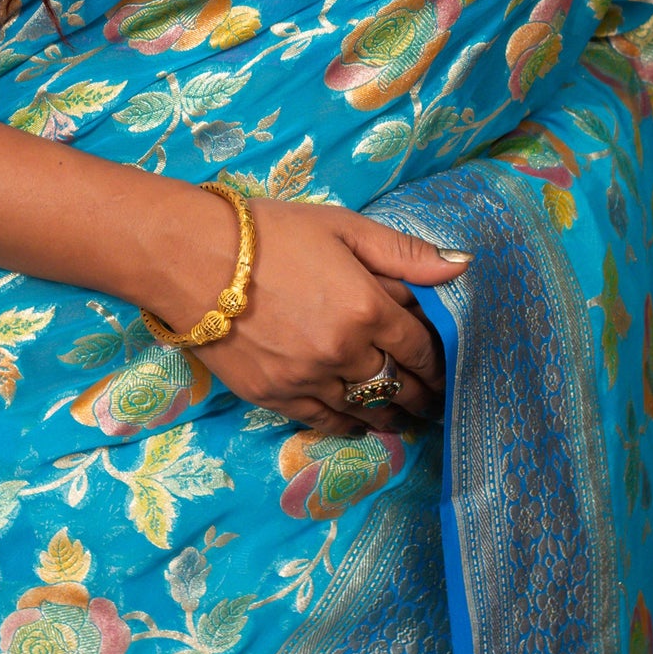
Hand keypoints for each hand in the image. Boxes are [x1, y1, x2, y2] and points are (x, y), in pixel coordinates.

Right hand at [190, 200, 469, 436]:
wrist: (190, 258)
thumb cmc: (268, 233)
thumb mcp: (342, 227)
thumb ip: (404, 253)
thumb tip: (462, 266)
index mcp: (367, 308)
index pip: (420, 349)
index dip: (438, 363)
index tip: (447, 371)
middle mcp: (344, 352)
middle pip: (398, 386)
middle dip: (423, 396)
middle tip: (435, 402)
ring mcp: (308, 379)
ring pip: (365, 410)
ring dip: (391, 416)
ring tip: (406, 418)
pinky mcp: (274, 396)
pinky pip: (325, 421)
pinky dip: (350, 425)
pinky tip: (361, 425)